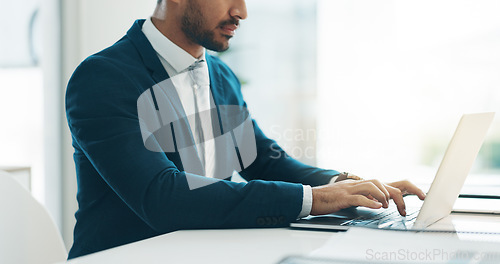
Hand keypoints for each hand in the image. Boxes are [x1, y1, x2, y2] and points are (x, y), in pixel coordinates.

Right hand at [310, 179, 425, 215]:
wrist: (310, 197)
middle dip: (398, 195)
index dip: (402, 190)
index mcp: (360, 184)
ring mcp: (350, 189)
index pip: (385, 183)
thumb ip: (363, 197)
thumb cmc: (329, 199)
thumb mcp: (350, 197)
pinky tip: (377, 207)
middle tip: (403, 210)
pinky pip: (359, 197)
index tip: (416, 197)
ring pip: (373, 185)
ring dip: (384, 196)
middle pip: (383, 183)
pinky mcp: (343, 197)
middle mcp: (357, 184)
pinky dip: (370, 202)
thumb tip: (378, 202)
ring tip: (387, 207)